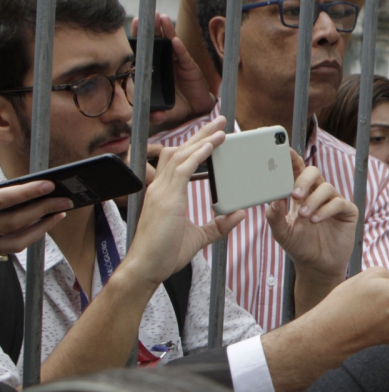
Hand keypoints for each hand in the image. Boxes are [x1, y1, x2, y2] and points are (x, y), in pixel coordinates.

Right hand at [0, 181, 70, 253]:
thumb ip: (4, 192)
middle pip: (14, 220)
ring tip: (61, 211)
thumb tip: (31, 186)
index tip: (49, 185)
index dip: (26, 192)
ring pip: (18, 239)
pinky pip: (14, 246)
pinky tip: (45, 222)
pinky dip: (32, 234)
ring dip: (43, 225)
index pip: (2, 199)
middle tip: (66, 200)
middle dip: (43, 209)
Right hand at [124, 117, 243, 288]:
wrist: (146, 268)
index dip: (193, 146)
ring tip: (221, 129)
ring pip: (181, 154)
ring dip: (202, 139)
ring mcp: (161, 191)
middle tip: (220, 123)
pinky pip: (182, 169)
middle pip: (179, 151)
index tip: (210, 137)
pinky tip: (211, 145)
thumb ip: (218, 225)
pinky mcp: (166, 198)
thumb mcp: (198, 237)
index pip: (178, 161)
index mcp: (165, 194)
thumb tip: (238, 214)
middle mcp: (160, 188)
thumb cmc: (165, 254)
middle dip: (200, 135)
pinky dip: (197, 155)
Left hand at [132, 14, 216, 129]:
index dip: (138, 38)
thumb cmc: (176, 106)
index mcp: (152, 69)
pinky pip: (183, 56)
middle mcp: (163, 62)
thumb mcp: (163, 111)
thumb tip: (153, 117)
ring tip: (162, 18)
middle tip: (147, 15)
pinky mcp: (189, 66)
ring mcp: (176, 62)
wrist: (195, 108)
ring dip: (166, 30)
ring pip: (169, 43)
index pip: (143, 50)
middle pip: (155, 41)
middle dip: (151, 28)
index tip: (134, 25)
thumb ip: (156, 114)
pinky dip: (179, 48)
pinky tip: (175, 41)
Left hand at [266, 150, 357, 287]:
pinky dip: (326, 210)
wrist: (317, 266)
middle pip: (314, 172)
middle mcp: (318, 193)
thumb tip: (272, 201)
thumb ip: (274, 217)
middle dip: (304, 180)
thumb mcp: (281, 233)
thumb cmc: (298, 245)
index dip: (292, 159)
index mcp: (301, 193)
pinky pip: (339, 203)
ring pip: (326, 187)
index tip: (283, 151)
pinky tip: (316, 220)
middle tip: (295, 195)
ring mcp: (334, 201)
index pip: (296, 170)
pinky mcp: (347, 212)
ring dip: (313, 201)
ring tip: (305, 216)